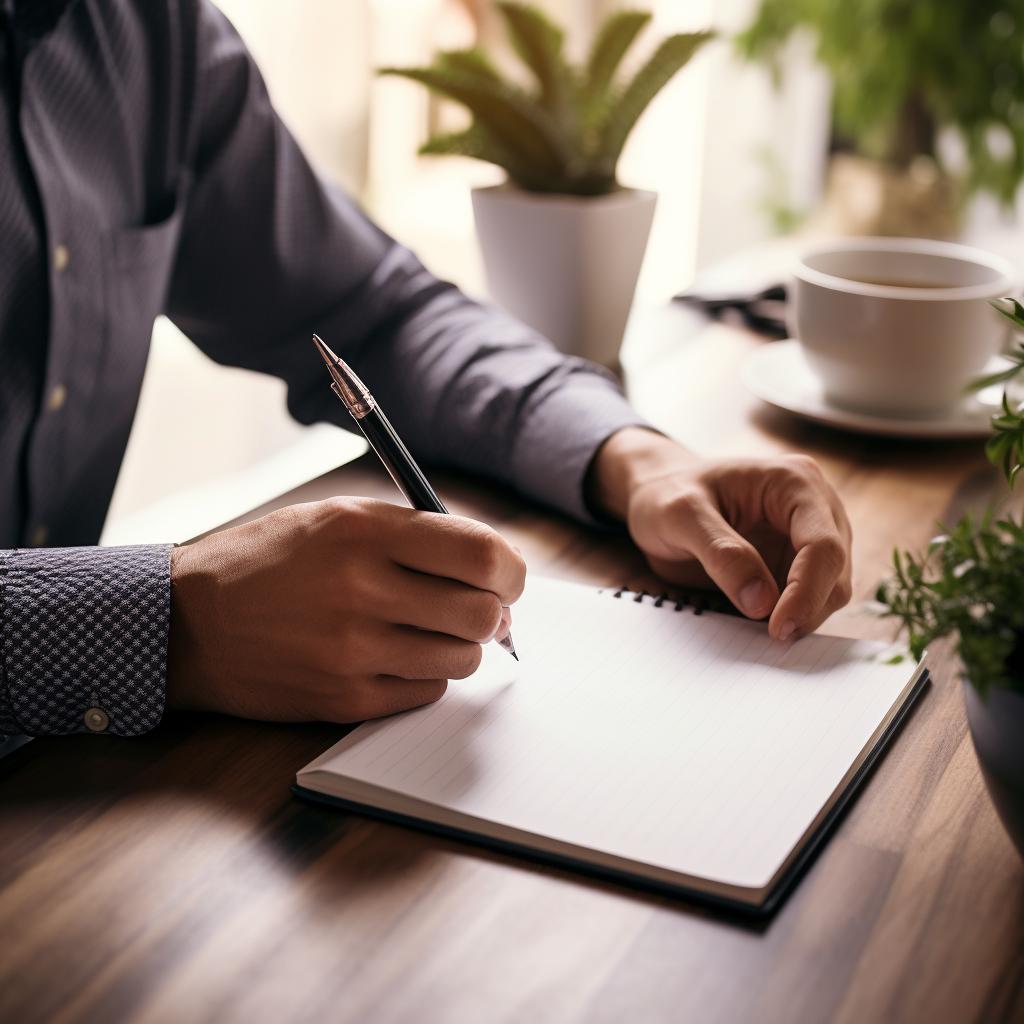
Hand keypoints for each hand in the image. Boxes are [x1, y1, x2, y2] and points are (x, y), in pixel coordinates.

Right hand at [167, 498, 525, 721]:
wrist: (187, 624)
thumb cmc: (268, 562)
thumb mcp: (335, 518)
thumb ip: (412, 534)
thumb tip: (489, 568)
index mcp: (364, 531)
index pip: (480, 554)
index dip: (511, 569)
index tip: (509, 577)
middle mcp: (362, 589)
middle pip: (482, 613)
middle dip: (494, 613)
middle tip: (481, 610)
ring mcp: (352, 650)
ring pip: (461, 659)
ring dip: (461, 647)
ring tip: (431, 632)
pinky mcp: (343, 698)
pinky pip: (425, 693)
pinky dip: (426, 677)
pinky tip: (397, 658)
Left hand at [589, 428, 851, 639]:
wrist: (660, 495)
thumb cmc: (667, 494)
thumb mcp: (680, 516)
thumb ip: (721, 553)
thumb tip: (762, 602)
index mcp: (794, 481)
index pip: (823, 544)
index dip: (807, 592)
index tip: (779, 628)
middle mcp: (816, 505)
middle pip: (836, 571)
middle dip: (807, 608)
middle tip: (768, 637)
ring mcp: (812, 534)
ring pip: (831, 590)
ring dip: (802, 615)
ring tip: (757, 626)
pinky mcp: (800, 561)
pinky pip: (812, 598)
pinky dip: (793, 615)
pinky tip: (760, 620)